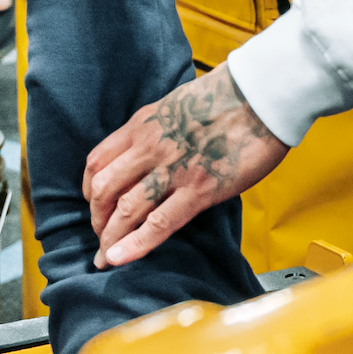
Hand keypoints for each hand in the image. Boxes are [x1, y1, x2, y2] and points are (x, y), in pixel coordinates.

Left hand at [83, 68, 287, 267]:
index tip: (95, 204)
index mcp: (143, 125)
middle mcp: (150, 147)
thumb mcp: (178, 103)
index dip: (90, 189)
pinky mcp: (199, 190)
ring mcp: (173, 170)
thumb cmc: (229, 94)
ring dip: (110, 239)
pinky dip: (135, 245)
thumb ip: (161, 127)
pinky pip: (158, 223)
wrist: (261, 94)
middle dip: (97, 220)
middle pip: (104, 190)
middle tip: (101, 237)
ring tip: (106, 258)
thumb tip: (158, 147)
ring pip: (124, 210)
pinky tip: (119, 259)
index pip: (97, 161)